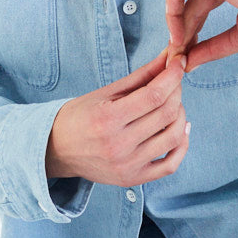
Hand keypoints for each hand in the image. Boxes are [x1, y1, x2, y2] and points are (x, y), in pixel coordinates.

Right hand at [46, 47, 190, 187]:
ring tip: (173, 105)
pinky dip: (181, 145)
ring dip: (181, 115)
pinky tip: (179, 130)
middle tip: (174, 82)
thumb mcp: (106, 92)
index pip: (154, 95)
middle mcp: (118, 145)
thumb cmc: (80, 116)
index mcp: (107, 119)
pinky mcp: (133, 179)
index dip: (172, 76)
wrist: (56, 150)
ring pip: (172, 137)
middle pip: (166, 114)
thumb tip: (169, 57)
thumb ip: (141, 76)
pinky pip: (170, 165)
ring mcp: (127, 165)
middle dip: (177, 92)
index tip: (179, 63)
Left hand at [164, 0, 237, 74]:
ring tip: (179, 46)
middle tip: (178, 54)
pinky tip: (177, 29)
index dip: (188, 26)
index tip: (187, 50)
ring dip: (174, 18)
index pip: (202, 1)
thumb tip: (189, 62)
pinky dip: (171, 2)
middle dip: (179, 26)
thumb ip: (213, 46)